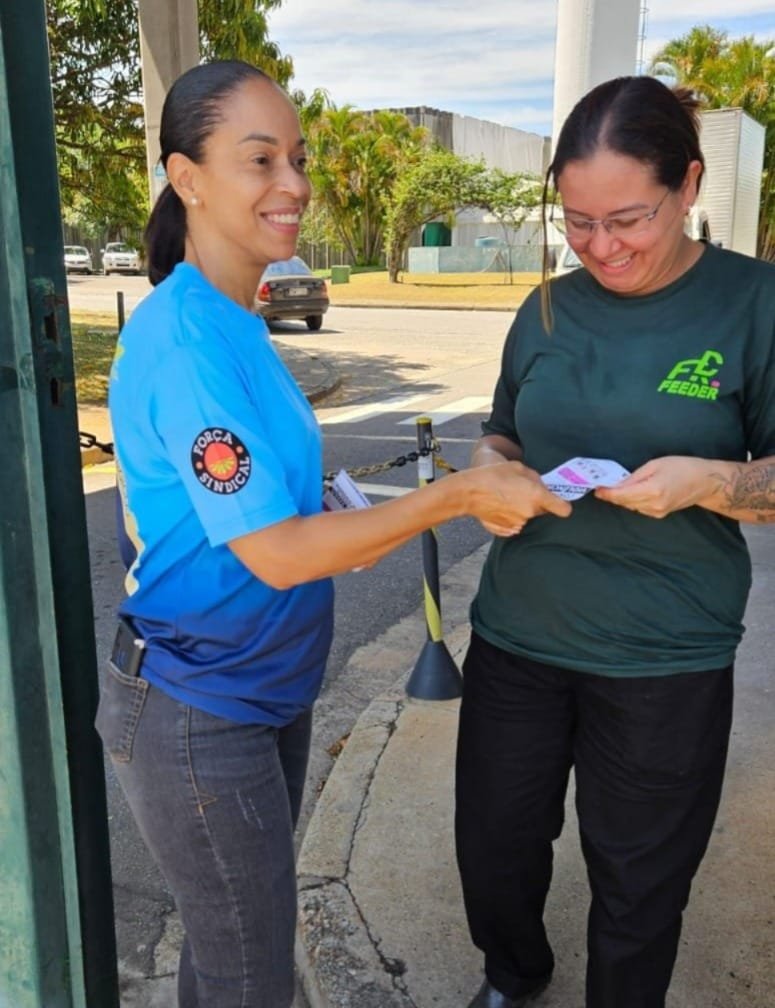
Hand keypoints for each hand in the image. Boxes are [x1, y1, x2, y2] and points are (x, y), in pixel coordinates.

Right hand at [465, 461, 571, 534]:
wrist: (468, 492)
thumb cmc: (492, 476)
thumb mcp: (518, 467)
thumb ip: (535, 477)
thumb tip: (541, 485)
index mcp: (536, 496)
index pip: (564, 509)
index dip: (563, 505)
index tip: (559, 502)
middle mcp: (530, 513)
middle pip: (543, 511)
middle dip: (537, 502)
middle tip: (522, 491)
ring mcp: (518, 523)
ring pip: (528, 516)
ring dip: (523, 509)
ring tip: (507, 497)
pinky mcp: (507, 529)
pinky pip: (515, 523)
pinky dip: (511, 516)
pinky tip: (500, 506)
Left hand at [594, 456, 717, 517]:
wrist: (705, 482)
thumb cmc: (682, 467)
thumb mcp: (655, 464)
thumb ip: (634, 476)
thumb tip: (617, 484)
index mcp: (652, 490)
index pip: (622, 495)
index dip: (607, 493)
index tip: (597, 489)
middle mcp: (654, 505)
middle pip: (624, 502)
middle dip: (612, 495)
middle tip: (602, 485)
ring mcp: (657, 512)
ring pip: (631, 506)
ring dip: (622, 498)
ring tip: (615, 487)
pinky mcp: (660, 514)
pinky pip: (639, 508)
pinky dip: (632, 501)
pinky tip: (633, 492)